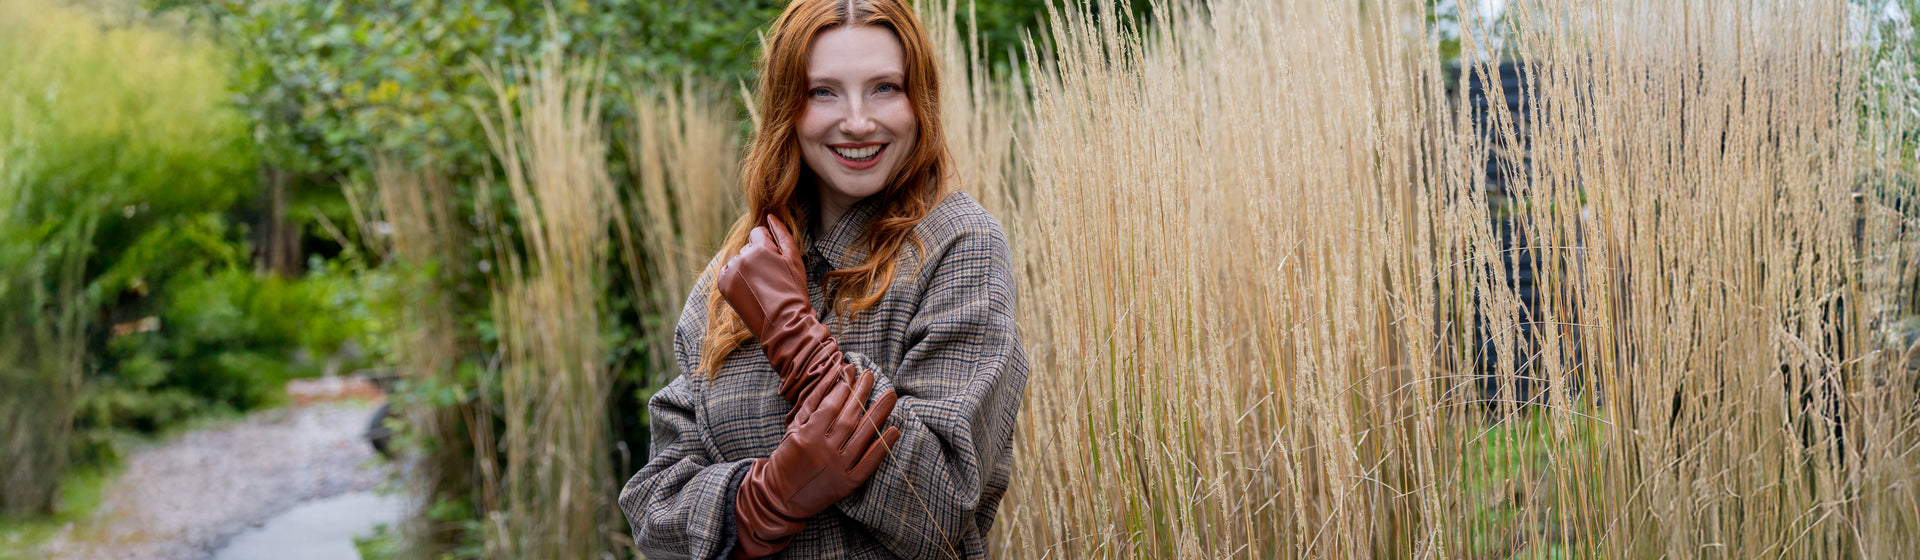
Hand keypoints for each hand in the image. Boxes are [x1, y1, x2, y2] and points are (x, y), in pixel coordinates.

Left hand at [718, 215, 854, 406]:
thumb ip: (782, 234)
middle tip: (771, 280)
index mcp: (759, 247)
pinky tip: (749, 292)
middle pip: (747, 248)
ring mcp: (730, 272)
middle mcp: (741, 256)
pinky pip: (727, 274)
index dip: (769, 248)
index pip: (758, 233)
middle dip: (757, 258)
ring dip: (746, 269)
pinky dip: (735, 280)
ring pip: (737, 261)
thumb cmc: (794, 291)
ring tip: (761, 289)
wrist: (784, 324)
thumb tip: (770, 216)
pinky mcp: (723, 286)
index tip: (775, 265)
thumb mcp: (794, 259)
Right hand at [732, 368, 902, 558]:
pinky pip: (869, 464)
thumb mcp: (794, 428)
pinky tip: (894, 430)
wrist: (780, 497)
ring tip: (891, 395)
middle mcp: (824, 452)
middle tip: (872, 375)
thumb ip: (813, 403)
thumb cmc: (787, 458)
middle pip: (849, 418)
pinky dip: (882, 448)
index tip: (853, 370)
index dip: (843, 386)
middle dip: (862, 394)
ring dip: (879, 414)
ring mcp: (838, 468)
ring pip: (862, 437)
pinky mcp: (847, 484)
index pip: (830, 406)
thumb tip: (833, 376)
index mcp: (807, 436)